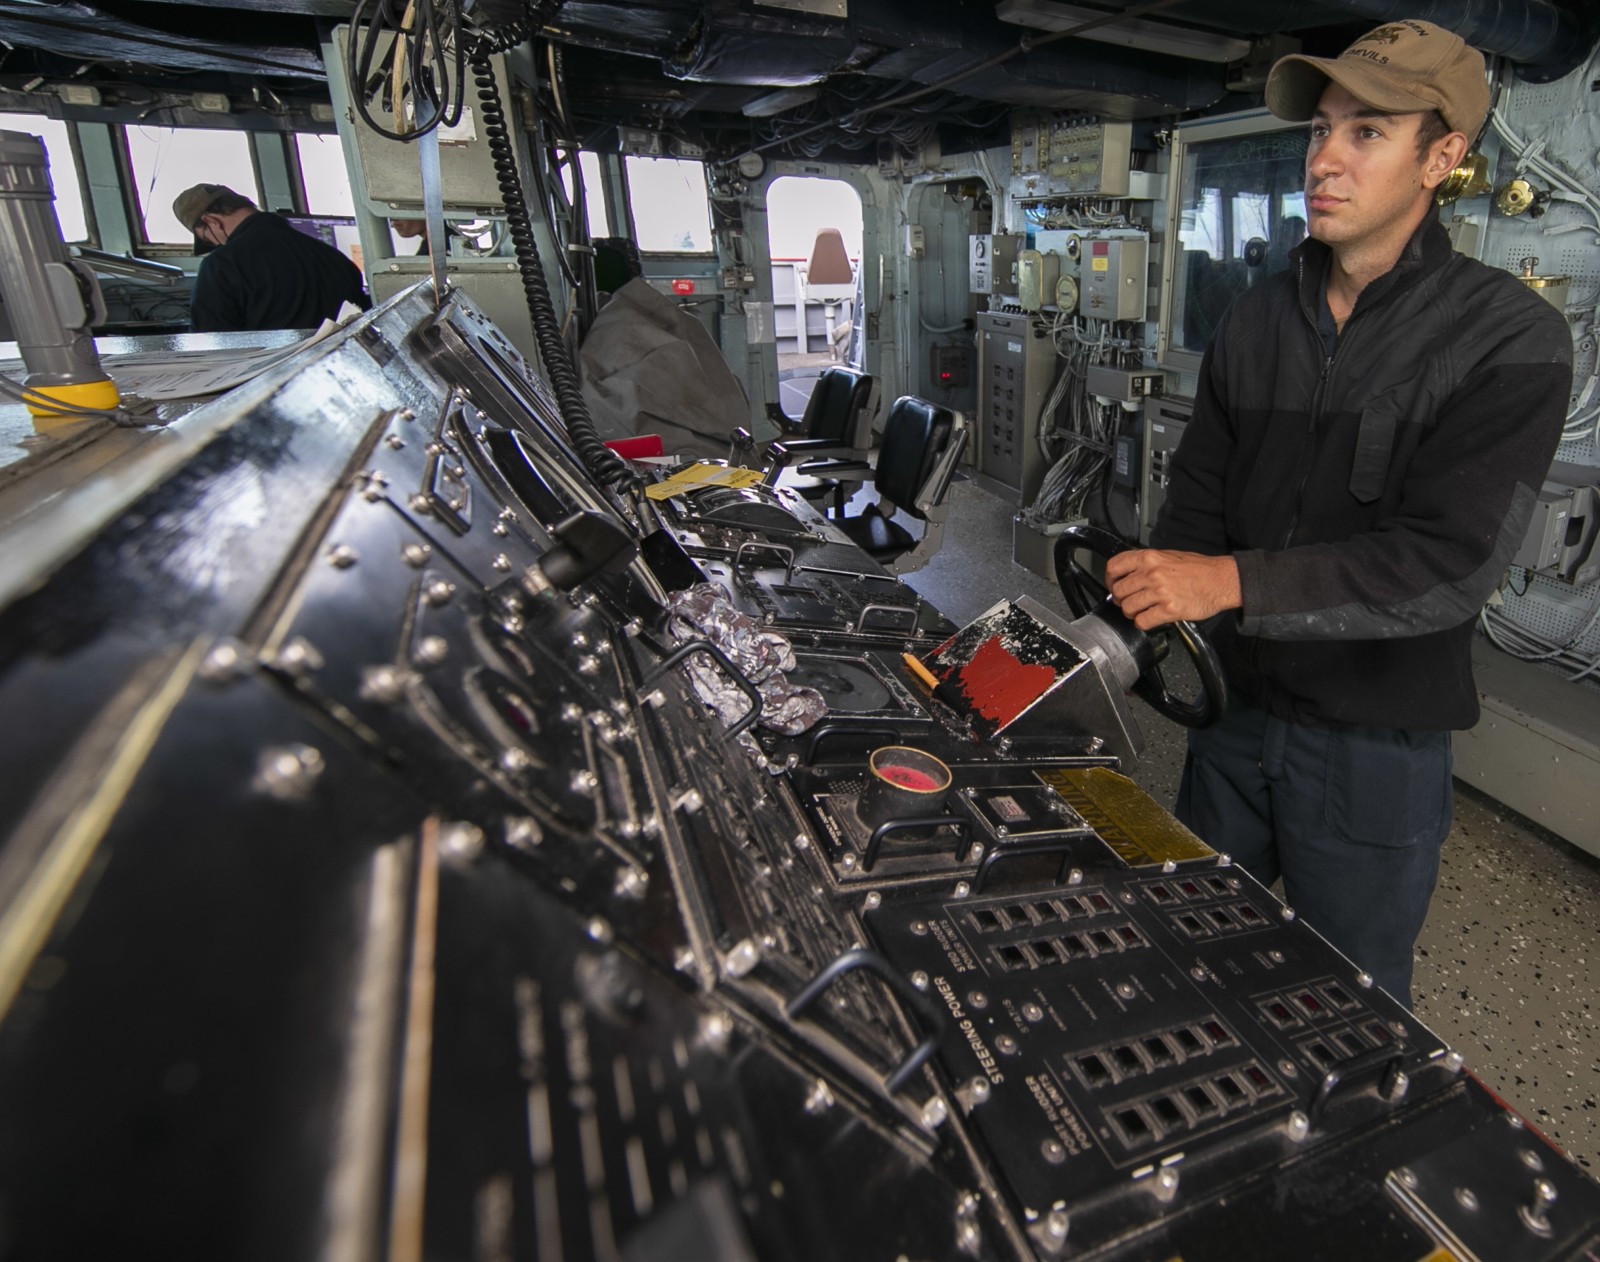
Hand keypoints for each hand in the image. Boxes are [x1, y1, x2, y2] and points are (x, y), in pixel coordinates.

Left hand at [1103, 549, 1240, 630]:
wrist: (1222, 580)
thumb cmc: (1199, 569)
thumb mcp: (1169, 556)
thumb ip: (1146, 563)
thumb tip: (1127, 573)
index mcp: (1149, 557)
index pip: (1114, 567)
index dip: (1109, 580)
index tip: (1113, 586)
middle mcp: (1152, 573)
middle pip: (1118, 591)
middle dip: (1121, 600)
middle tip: (1130, 601)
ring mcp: (1160, 592)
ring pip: (1128, 608)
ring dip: (1132, 613)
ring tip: (1142, 611)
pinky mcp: (1169, 609)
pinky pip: (1142, 621)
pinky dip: (1143, 623)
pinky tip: (1151, 618)